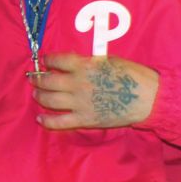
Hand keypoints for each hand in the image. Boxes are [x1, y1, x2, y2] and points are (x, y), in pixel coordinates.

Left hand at [29, 53, 158, 129]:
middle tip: (34, 78)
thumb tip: (74, 64)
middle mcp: (77, 83)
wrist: (146, 97)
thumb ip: (88, 63)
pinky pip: (59, 122)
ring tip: (36, 94)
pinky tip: (40, 118)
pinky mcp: (84, 119)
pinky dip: (47, 120)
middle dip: (38, 79)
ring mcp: (79, 103)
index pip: (57, 60)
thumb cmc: (131, 75)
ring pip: (50, 100)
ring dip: (40, 96)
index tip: (45, 60)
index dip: (48, 60)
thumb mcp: (108, 60)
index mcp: (84, 65)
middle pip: (49, 80)